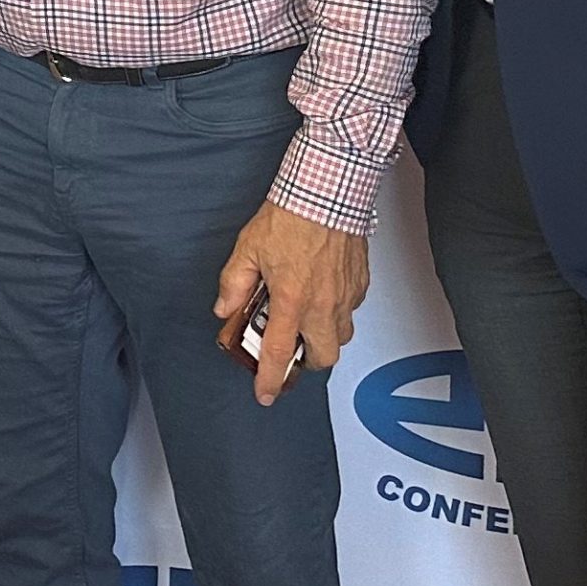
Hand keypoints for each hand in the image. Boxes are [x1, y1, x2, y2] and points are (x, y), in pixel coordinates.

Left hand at [213, 199, 369, 407]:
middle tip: (290, 346)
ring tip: (306, 319)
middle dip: (306, 361)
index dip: (271, 379)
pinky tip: (322, 293)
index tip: (266, 393)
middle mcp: (322, 305)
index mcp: (292, 300)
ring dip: (324, 336)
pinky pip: (351, 310)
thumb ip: (234, 284)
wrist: (327, 192)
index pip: (280, 353)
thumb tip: (225, 307)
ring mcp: (345, 296)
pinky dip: (337, 311)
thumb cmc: (291, 216)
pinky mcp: (360, 283)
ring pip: (342, 336)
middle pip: (323, 358)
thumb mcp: (248, 249)